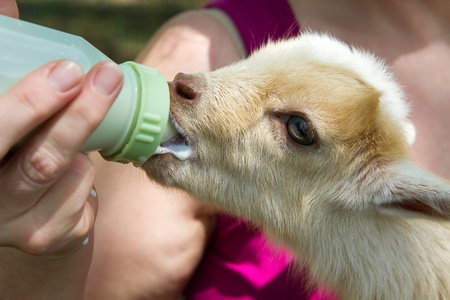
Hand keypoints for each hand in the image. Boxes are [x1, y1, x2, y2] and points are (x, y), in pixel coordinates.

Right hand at [0, 59, 122, 254]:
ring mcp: (19, 228)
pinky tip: (67, 175)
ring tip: (66, 143)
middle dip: (82, 116)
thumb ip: (2, 68)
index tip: (69, 70)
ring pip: (73, 175)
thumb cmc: (5, 146)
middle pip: (41, 161)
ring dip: (82, 148)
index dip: (31, 103)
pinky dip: (86, 177)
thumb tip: (8, 4)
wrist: (9, 208)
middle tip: (108, 76)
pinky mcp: (51, 239)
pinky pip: (87, 196)